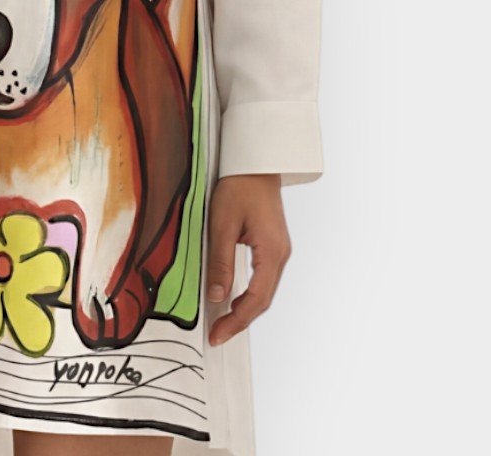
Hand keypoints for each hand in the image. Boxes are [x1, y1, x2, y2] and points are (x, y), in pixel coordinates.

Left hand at [206, 173, 290, 346]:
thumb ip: (220, 261)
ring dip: (245, 308)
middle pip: (263, 300)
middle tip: (217, 335)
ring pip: (264, 291)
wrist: (254, 163)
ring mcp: (279, 250)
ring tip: (222, 322)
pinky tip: (233, 298)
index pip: (256, 300)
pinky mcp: (272, 245)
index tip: (218, 335)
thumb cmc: (238, 187)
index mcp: (272, 252)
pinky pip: (263, 278)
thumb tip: (217, 296)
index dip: (237, 321)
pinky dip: (248, 293)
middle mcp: (281, 255)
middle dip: (240, 320)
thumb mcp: (222, 224)